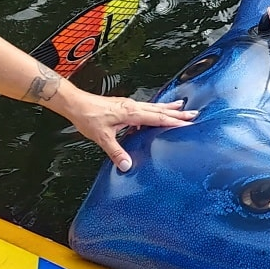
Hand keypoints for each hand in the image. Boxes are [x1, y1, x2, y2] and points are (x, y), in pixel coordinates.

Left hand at [52, 85, 195, 171]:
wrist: (76, 103)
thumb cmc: (88, 117)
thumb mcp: (102, 138)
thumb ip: (117, 152)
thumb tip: (128, 165)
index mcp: (131, 113)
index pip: (158, 118)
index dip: (174, 121)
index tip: (188, 123)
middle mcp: (132, 107)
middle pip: (160, 110)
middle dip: (177, 113)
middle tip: (193, 114)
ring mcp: (129, 105)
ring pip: (154, 107)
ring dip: (168, 108)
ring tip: (182, 107)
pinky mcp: (124, 105)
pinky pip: (145, 107)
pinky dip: (156, 109)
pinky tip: (156, 112)